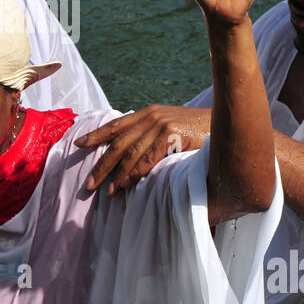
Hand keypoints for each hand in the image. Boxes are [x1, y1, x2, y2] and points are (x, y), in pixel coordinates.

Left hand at [76, 105, 209, 193]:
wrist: (225, 122)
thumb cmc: (198, 131)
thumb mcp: (170, 128)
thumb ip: (150, 138)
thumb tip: (129, 161)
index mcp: (148, 113)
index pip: (116, 125)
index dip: (96, 135)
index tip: (78, 144)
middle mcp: (151, 116)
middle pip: (118, 142)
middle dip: (101, 164)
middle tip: (89, 183)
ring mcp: (161, 125)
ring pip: (131, 153)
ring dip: (116, 174)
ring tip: (106, 190)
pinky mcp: (172, 135)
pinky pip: (148, 158)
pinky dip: (136, 172)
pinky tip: (126, 183)